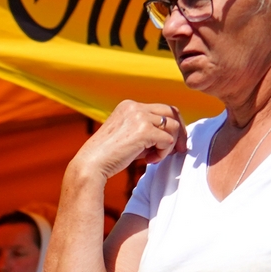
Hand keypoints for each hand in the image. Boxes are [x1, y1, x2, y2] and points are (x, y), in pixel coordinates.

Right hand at [71, 100, 186, 183]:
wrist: (90, 166)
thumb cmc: (107, 157)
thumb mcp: (128, 137)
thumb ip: (146, 131)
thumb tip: (172, 137)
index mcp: (128, 105)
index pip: (161, 109)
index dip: (170, 126)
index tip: (171, 143)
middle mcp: (134, 106)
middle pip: (172, 112)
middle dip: (180, 131)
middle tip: (180, 150)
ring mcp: (139, 117)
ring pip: (173, 126)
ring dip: (169, 145)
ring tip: (155, 158)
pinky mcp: (144, 130)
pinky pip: (168, 140)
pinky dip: (163, 153)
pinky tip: (150, 160)